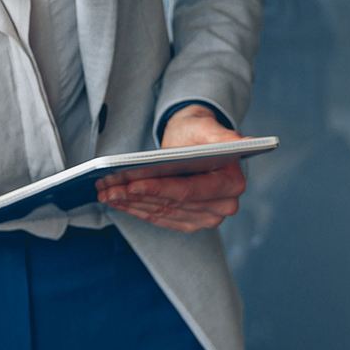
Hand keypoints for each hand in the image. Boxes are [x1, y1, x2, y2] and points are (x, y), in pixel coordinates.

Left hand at [97, 104, 246, 231]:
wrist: (195, 144)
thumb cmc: (199, 132)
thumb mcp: (207, 127)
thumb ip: (224, 135)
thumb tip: (243, 142)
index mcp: (232, 183)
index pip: (191, 191)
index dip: (160, 189)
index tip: (132, 183)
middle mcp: (224, 206)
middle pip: (173, 204)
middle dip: (137, 196)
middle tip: (108, 187)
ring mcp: (207, 218)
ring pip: (162, 213)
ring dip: (131, 204)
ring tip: (106, 192)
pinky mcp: (190, 222)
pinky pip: (160, 219)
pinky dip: (135, 210)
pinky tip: (116, 200)